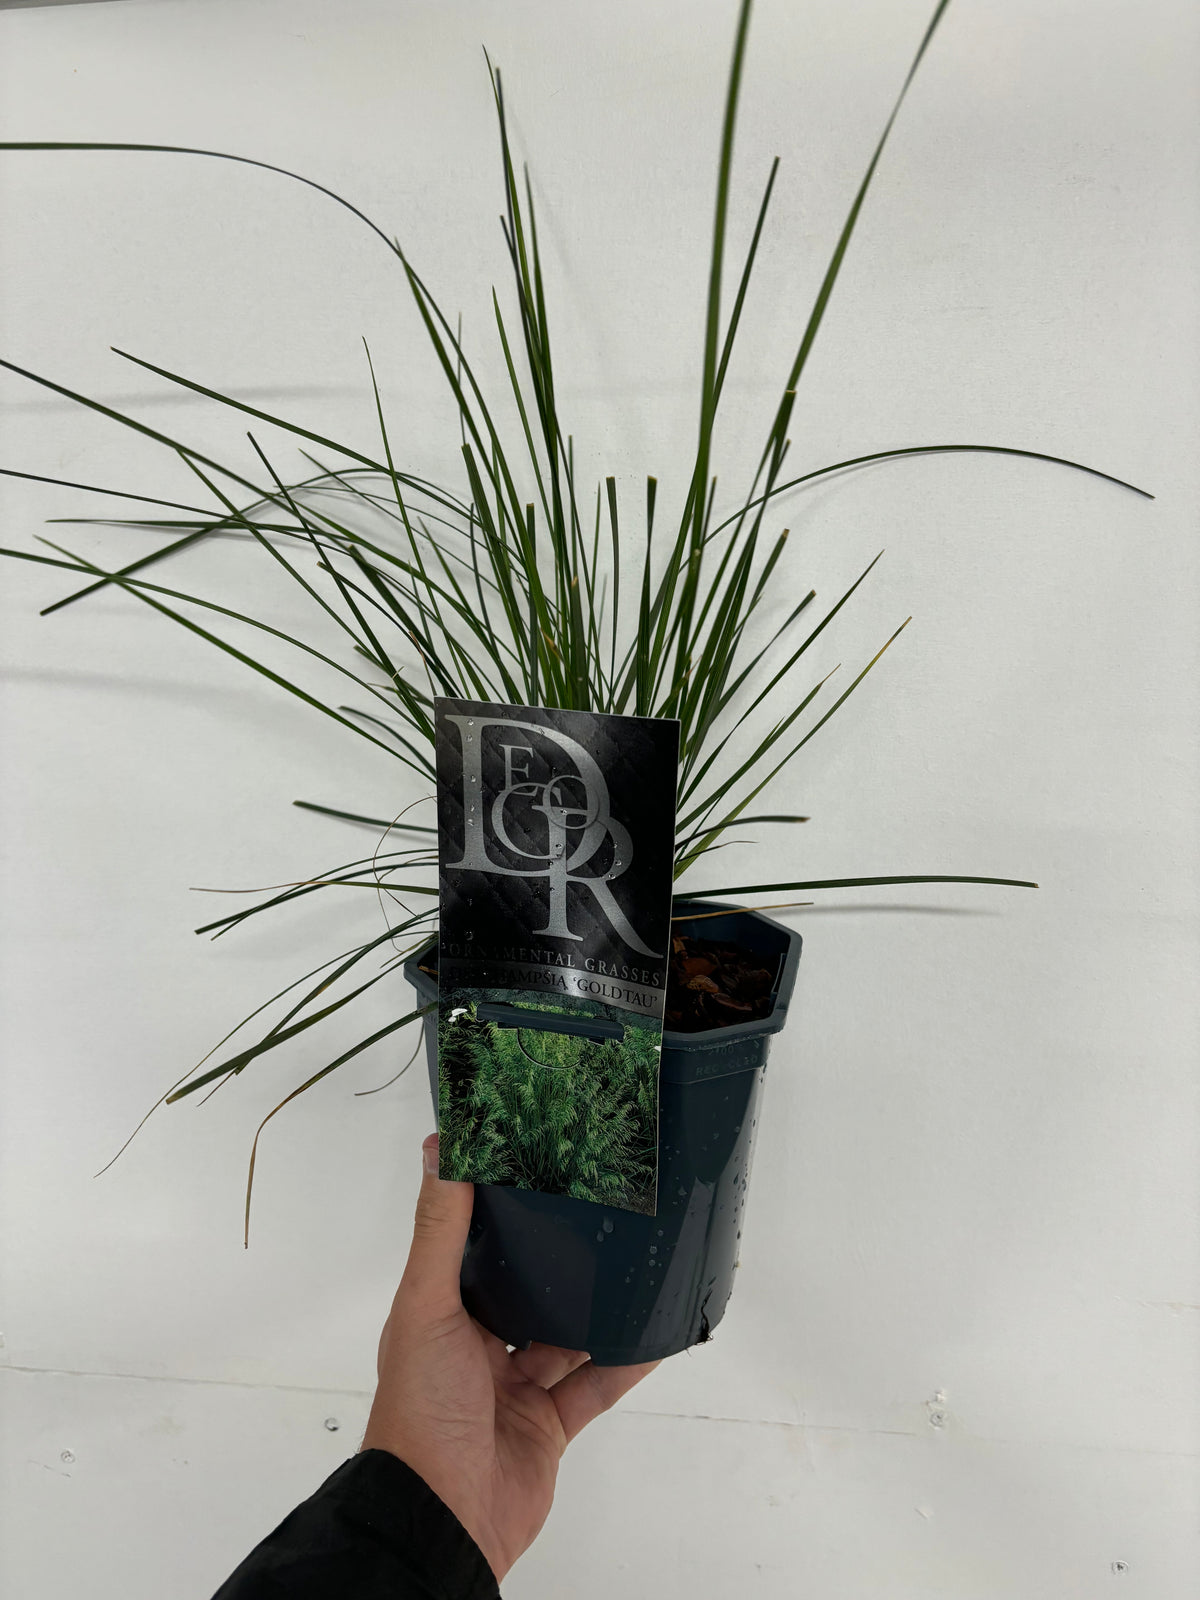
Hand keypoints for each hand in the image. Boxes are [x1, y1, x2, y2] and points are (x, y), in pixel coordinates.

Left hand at [360, 1132, 661, 1584]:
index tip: (535, 1170)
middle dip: (558, 1260)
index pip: (473, 1251)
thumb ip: (439, 1231)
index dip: (500, 1215)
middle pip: (526, 1292)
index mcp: (441, 1316)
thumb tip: (439, 1149)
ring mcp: (515, 1387)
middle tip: (597, 1212)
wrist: (443, 1519)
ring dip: (596, 1307)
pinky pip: (596, 1385)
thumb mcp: (425, 1306)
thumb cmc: (420, 1412)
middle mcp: (477, 1347)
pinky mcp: (550, 1425)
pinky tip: (652, 1333)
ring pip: (566, 1335)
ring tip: (633, 1261)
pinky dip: (625, 1361)